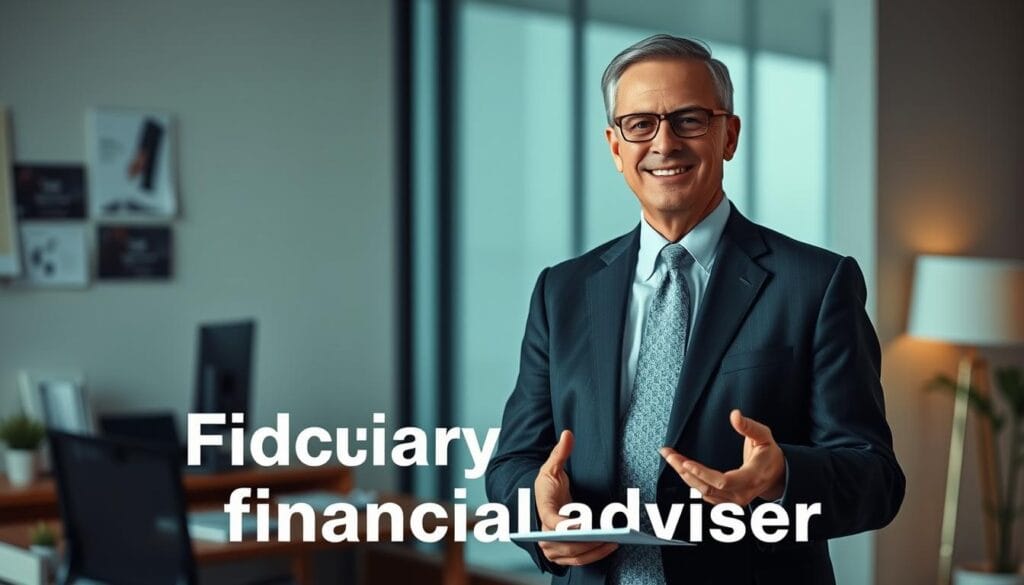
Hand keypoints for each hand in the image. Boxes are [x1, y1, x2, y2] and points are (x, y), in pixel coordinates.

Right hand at [535, 429, 617, 565]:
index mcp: (543, 510)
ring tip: (615, 540)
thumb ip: (560, 452)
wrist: (541, 504)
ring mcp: (551, 547)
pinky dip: (594, 556)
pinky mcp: (560, 555)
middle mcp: (544, 533)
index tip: (583, 526)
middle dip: (588, 541)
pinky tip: (610, 547)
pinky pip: (578, 561)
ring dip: (594, 550)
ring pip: (574, 555)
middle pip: (567, 543)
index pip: (553, 522)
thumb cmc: (548, 487)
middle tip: (609, 534)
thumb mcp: (551, 468)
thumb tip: (567, 434)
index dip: (567, 525)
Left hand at [660, 409, 784, 505]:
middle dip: (684, 470)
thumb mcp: (764, 436)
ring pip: (703, 492)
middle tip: (668, 453)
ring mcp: (734, 502)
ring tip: (670, 457)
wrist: (777, 476)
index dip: (702, 473)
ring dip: (684, 475)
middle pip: (707, 487)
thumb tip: (735, 414)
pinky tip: (681, 468)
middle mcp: (742, 494)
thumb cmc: (769, 454)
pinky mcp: (727, 503)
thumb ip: (749, 426)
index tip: (685, 462)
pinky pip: (705, 495)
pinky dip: (691, 482)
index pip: (723, 481)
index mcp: (752, 477)